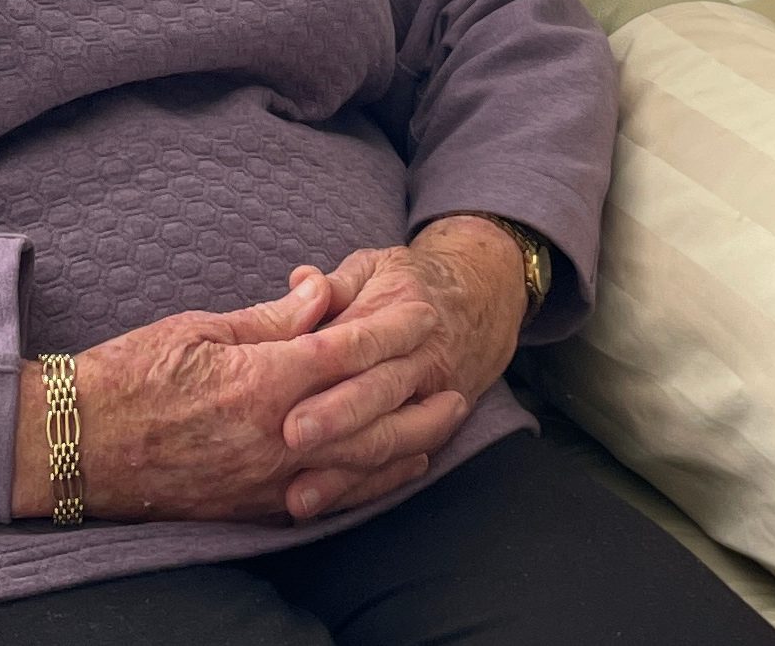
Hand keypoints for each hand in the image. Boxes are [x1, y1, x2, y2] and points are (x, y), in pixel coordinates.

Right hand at [12, 276, 469, 524]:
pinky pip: (326, 500)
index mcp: (262, 383)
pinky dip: (366, 486)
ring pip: (357, 470)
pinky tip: (388, 473)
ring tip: (439, 429)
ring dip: (406, 450)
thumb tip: (325, 293)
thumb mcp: (202, 326)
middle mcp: (274, 438)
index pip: (346, 359)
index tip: (424, 326)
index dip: (389, 341)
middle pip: (370, 425)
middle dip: (419, 409)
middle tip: (457, 390)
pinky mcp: (251, 507)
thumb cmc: (133, 375)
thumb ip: (272, 317)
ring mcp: (266, 480)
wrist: (77, 445)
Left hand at [276, 216, 527, 516]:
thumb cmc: (408, 285)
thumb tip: (301, 283)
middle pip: (379, 392)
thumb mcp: (374, 268)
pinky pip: (399, 466)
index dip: (330, 356)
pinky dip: (363, 489)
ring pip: (392, 438)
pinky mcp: (432, 431)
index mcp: (403, 312)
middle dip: (338, 418)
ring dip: (346, 470)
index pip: (364, 337)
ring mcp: (431, 400)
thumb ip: (334, 283)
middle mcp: (421, 360)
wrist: (483, 303)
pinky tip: (325, 506)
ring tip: (299, 495)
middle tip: (292, 436)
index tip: (291, 370)